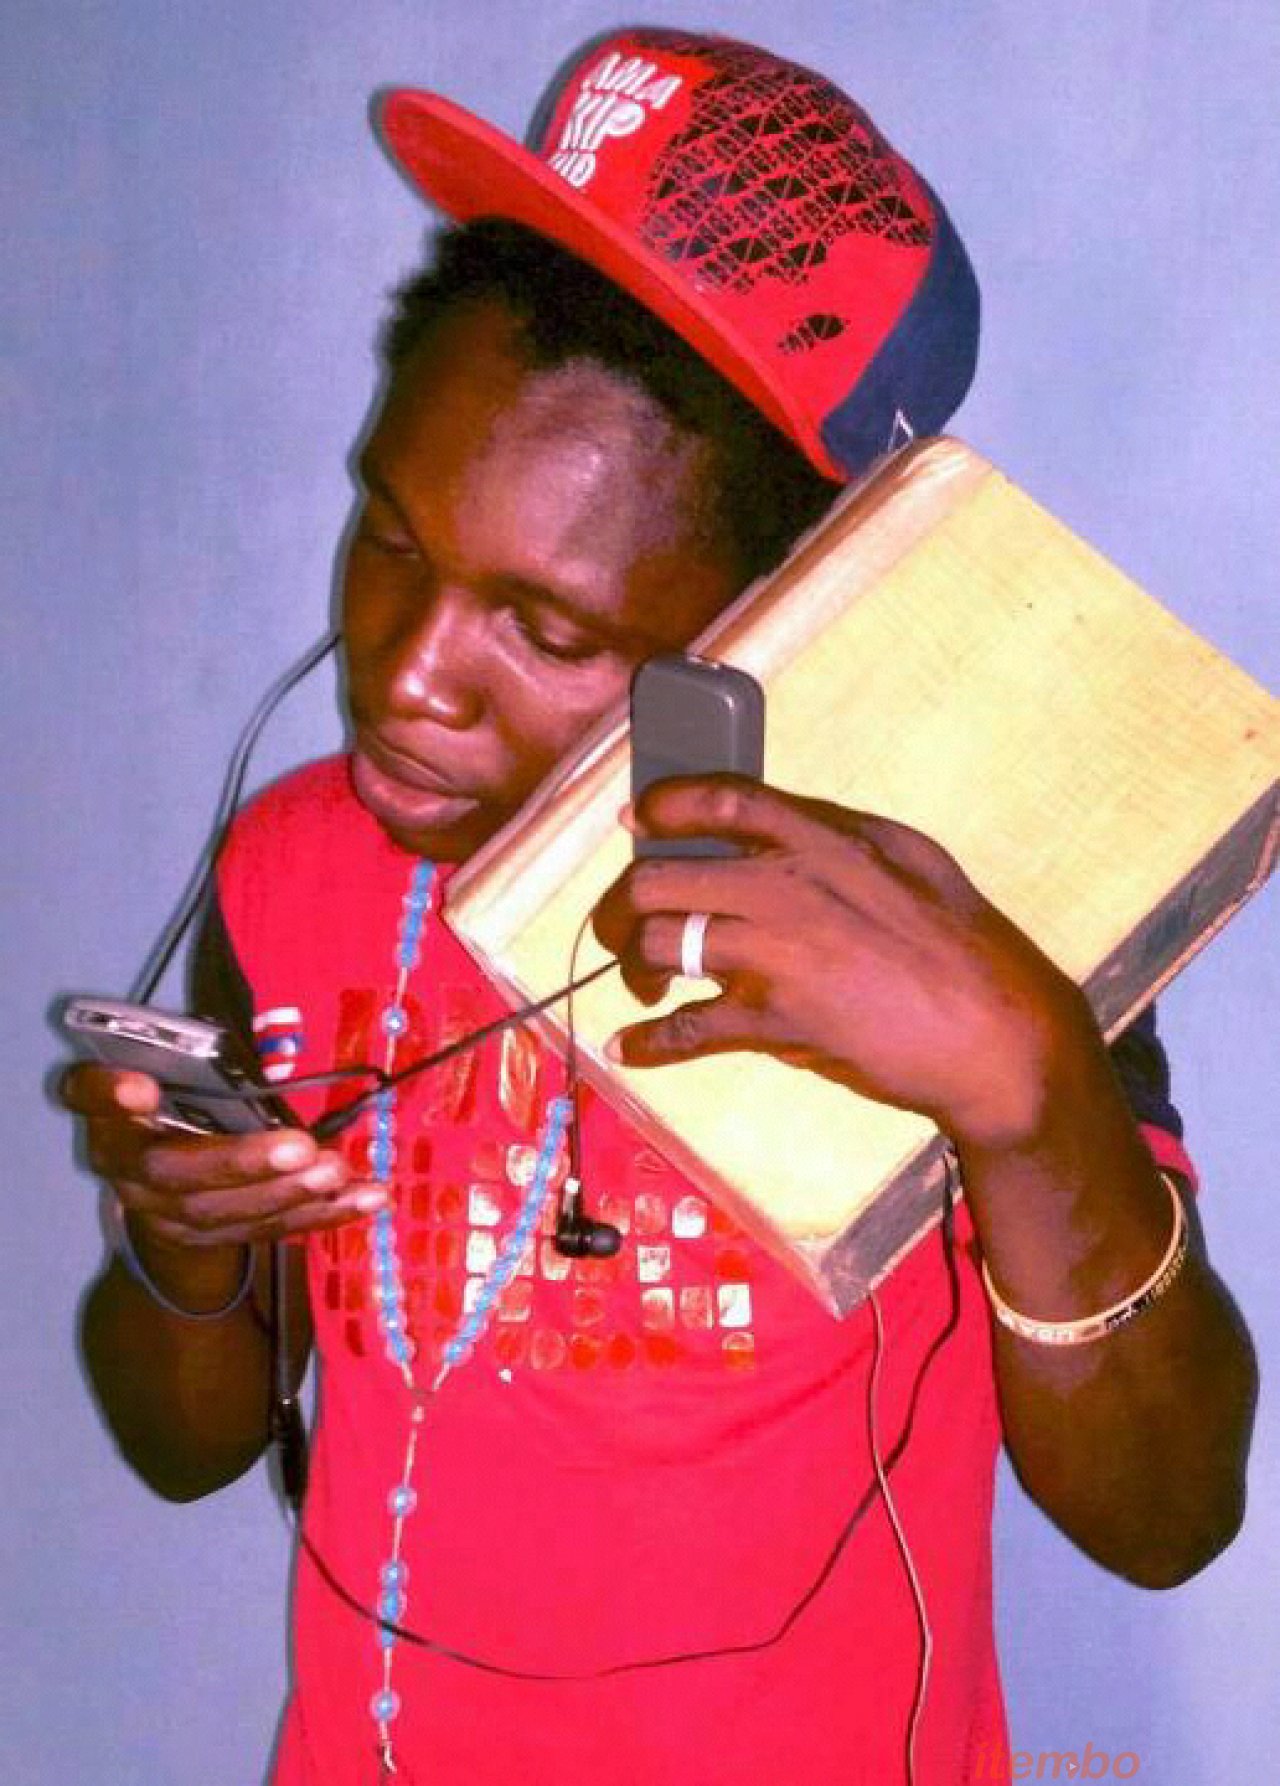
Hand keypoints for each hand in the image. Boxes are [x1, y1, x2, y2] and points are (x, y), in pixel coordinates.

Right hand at [61, 1064, 387, 1253]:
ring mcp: (169, 1217)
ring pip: (225, 1214)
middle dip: (241, 1162)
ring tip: (338, 1171)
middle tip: (302, 1148)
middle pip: (175, 1173)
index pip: (85, 1096)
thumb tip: (266, 1033)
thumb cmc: (178, 1110)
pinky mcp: (214, 1242)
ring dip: (290, 1194)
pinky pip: (269, 1230)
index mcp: (113, 1116)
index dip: (105, 1095)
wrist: (166, 1194)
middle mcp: (129, 1172)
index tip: (138, 1086)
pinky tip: (369, 1198)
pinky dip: (324, 1215)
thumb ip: (199, 1057)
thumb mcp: (176, 1074)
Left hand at [592, 776, 1096, 1149]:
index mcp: (822, 837)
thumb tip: (771, 826)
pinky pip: (684, 1030)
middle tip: (619, 924)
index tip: (635, 821)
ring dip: (629, 967)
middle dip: (617, 905)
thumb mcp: (905, 856)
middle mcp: (786, 886)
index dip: (660, 805)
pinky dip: (648, 1044)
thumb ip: (832, 836)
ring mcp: (775, 955)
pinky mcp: (774, 1022)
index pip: (715, 799)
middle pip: (655, 879)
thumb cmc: (960, 942)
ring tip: (638, 982)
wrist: (996, 1033)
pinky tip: (630, 1048)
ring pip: (655, 946)